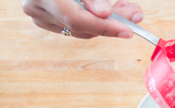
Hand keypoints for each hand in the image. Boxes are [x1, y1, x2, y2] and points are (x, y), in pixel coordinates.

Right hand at [22, 0, 143, 38]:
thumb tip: (104, 14)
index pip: (76, 20)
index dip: (104, 27)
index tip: (128, 31)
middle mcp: (37, 9)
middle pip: (82, 26)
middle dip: (113, 22)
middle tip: (136, 14)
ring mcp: (40, 17)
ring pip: (81, 30)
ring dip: (108, 22)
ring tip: (129, 10)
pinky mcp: (47, 20)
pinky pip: (76, 27)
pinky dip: (96, 22)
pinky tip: (113, 12)